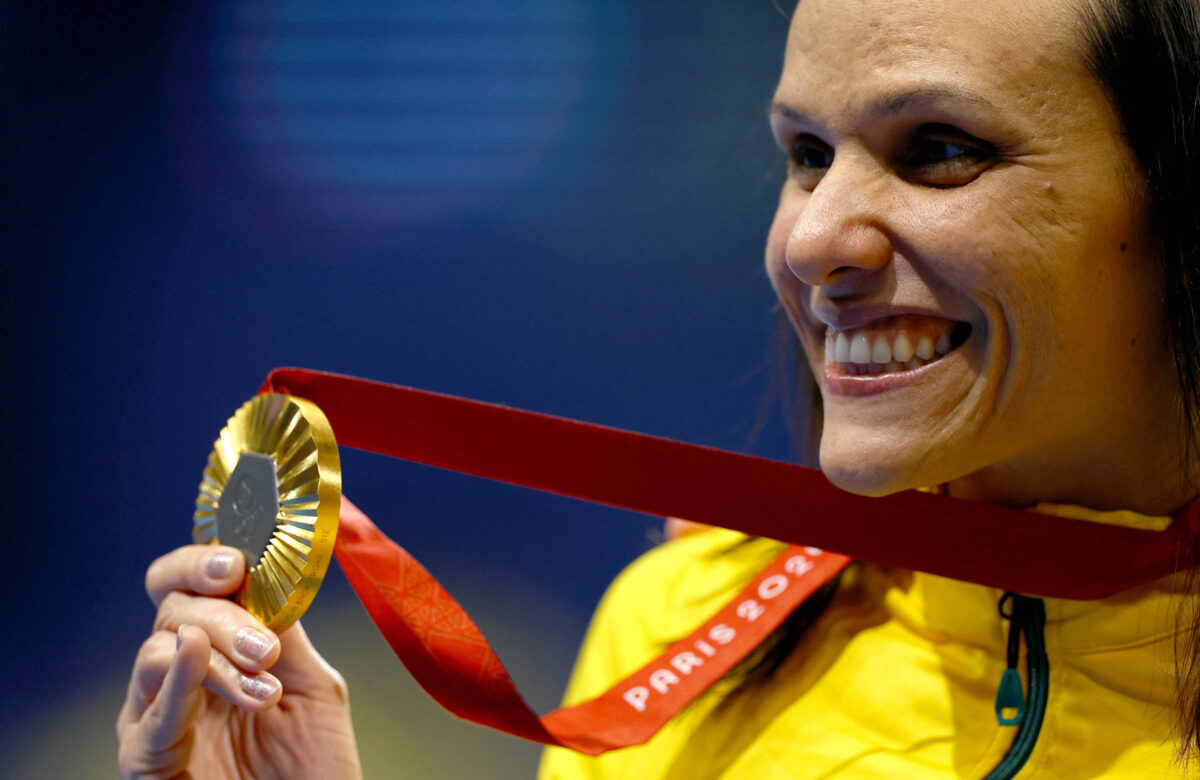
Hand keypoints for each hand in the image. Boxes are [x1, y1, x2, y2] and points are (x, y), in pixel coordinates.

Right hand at [116, 545, 361, 778]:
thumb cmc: (313, 767)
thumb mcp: (310, 684)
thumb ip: (285, 629)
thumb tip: (265, 567)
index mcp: (218, 648)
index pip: (190, 585)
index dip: (204, 561)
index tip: (238, 558)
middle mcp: (179, 675)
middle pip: (174, 611)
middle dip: (221, 614)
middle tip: (264, 644)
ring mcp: (157, 717)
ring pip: (158, 653)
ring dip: (215, 655)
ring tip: (263, 680)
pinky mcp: (145, 763)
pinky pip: (150, 719)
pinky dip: (173, 684)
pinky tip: (190, 658)